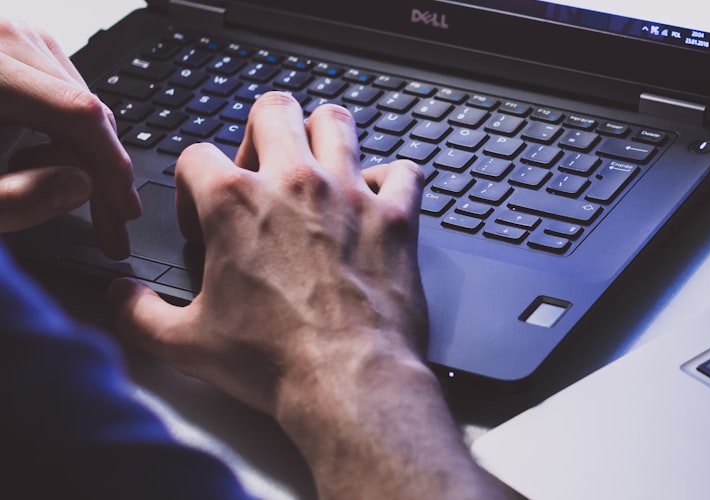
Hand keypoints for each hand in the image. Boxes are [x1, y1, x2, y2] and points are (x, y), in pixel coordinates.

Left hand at [0, 19, 140, 257]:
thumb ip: (14, 199)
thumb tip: (80, 186)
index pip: (78, 114)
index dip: (111, 167)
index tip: (123, 212)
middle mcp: (3, 36)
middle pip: (85, 109)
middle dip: (101, 172)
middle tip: (109, 227)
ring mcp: (11, 33)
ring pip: (79, 102)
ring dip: (81, 155)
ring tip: (48, 189)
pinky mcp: (13, 43)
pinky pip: (61, 92)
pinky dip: (62, 134)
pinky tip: (37, 161)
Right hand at [108, 93, 499, 497]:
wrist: (348, 381)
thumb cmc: (274, 362)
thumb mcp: (184, 342)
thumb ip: (139, 312)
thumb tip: (121, 296)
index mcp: (233, 203)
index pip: (196, 154)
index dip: (190, 185)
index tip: (202, 221)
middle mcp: (293, 183)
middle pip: (273, 109)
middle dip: (261, 131)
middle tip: (262, 170)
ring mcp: (349, 194)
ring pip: (338, 121)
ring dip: (325, 136)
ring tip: (318, 166)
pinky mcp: (396, 216)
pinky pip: (404, 170)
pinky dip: (392, 180)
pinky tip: (378, 200)